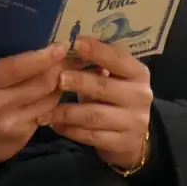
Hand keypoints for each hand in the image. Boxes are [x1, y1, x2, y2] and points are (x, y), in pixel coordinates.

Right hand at [0, 44, 67, 170]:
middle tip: (68, 57)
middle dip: (59, 68)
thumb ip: (1, 63)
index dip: (43, 57)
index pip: (17, 67)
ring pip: (49, 98)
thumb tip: (39, 45)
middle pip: (41, 82)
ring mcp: (10, 122)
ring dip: (60, 84)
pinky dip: (52, 100)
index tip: (62, 46)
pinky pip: (46, 112)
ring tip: (63, 73)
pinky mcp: (22, 136)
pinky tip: (51, 93)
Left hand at [48, 37, 152, 172]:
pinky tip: (55, 125)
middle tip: (58, 79)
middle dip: (79, 81)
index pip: (119, 59)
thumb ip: (97, 67)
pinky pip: (91, 136)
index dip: (98, 51)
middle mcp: (140, 96)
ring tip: (46, 110)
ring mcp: (133, 122)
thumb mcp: (114, 79)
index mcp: (138, 74)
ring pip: (94, 115)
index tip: (76, 42)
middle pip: (104, 87)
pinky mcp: (122, 143)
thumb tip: (66, 49)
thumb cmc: (116, 98)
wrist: (134, 137)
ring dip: (67, 112)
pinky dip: (70, 131)